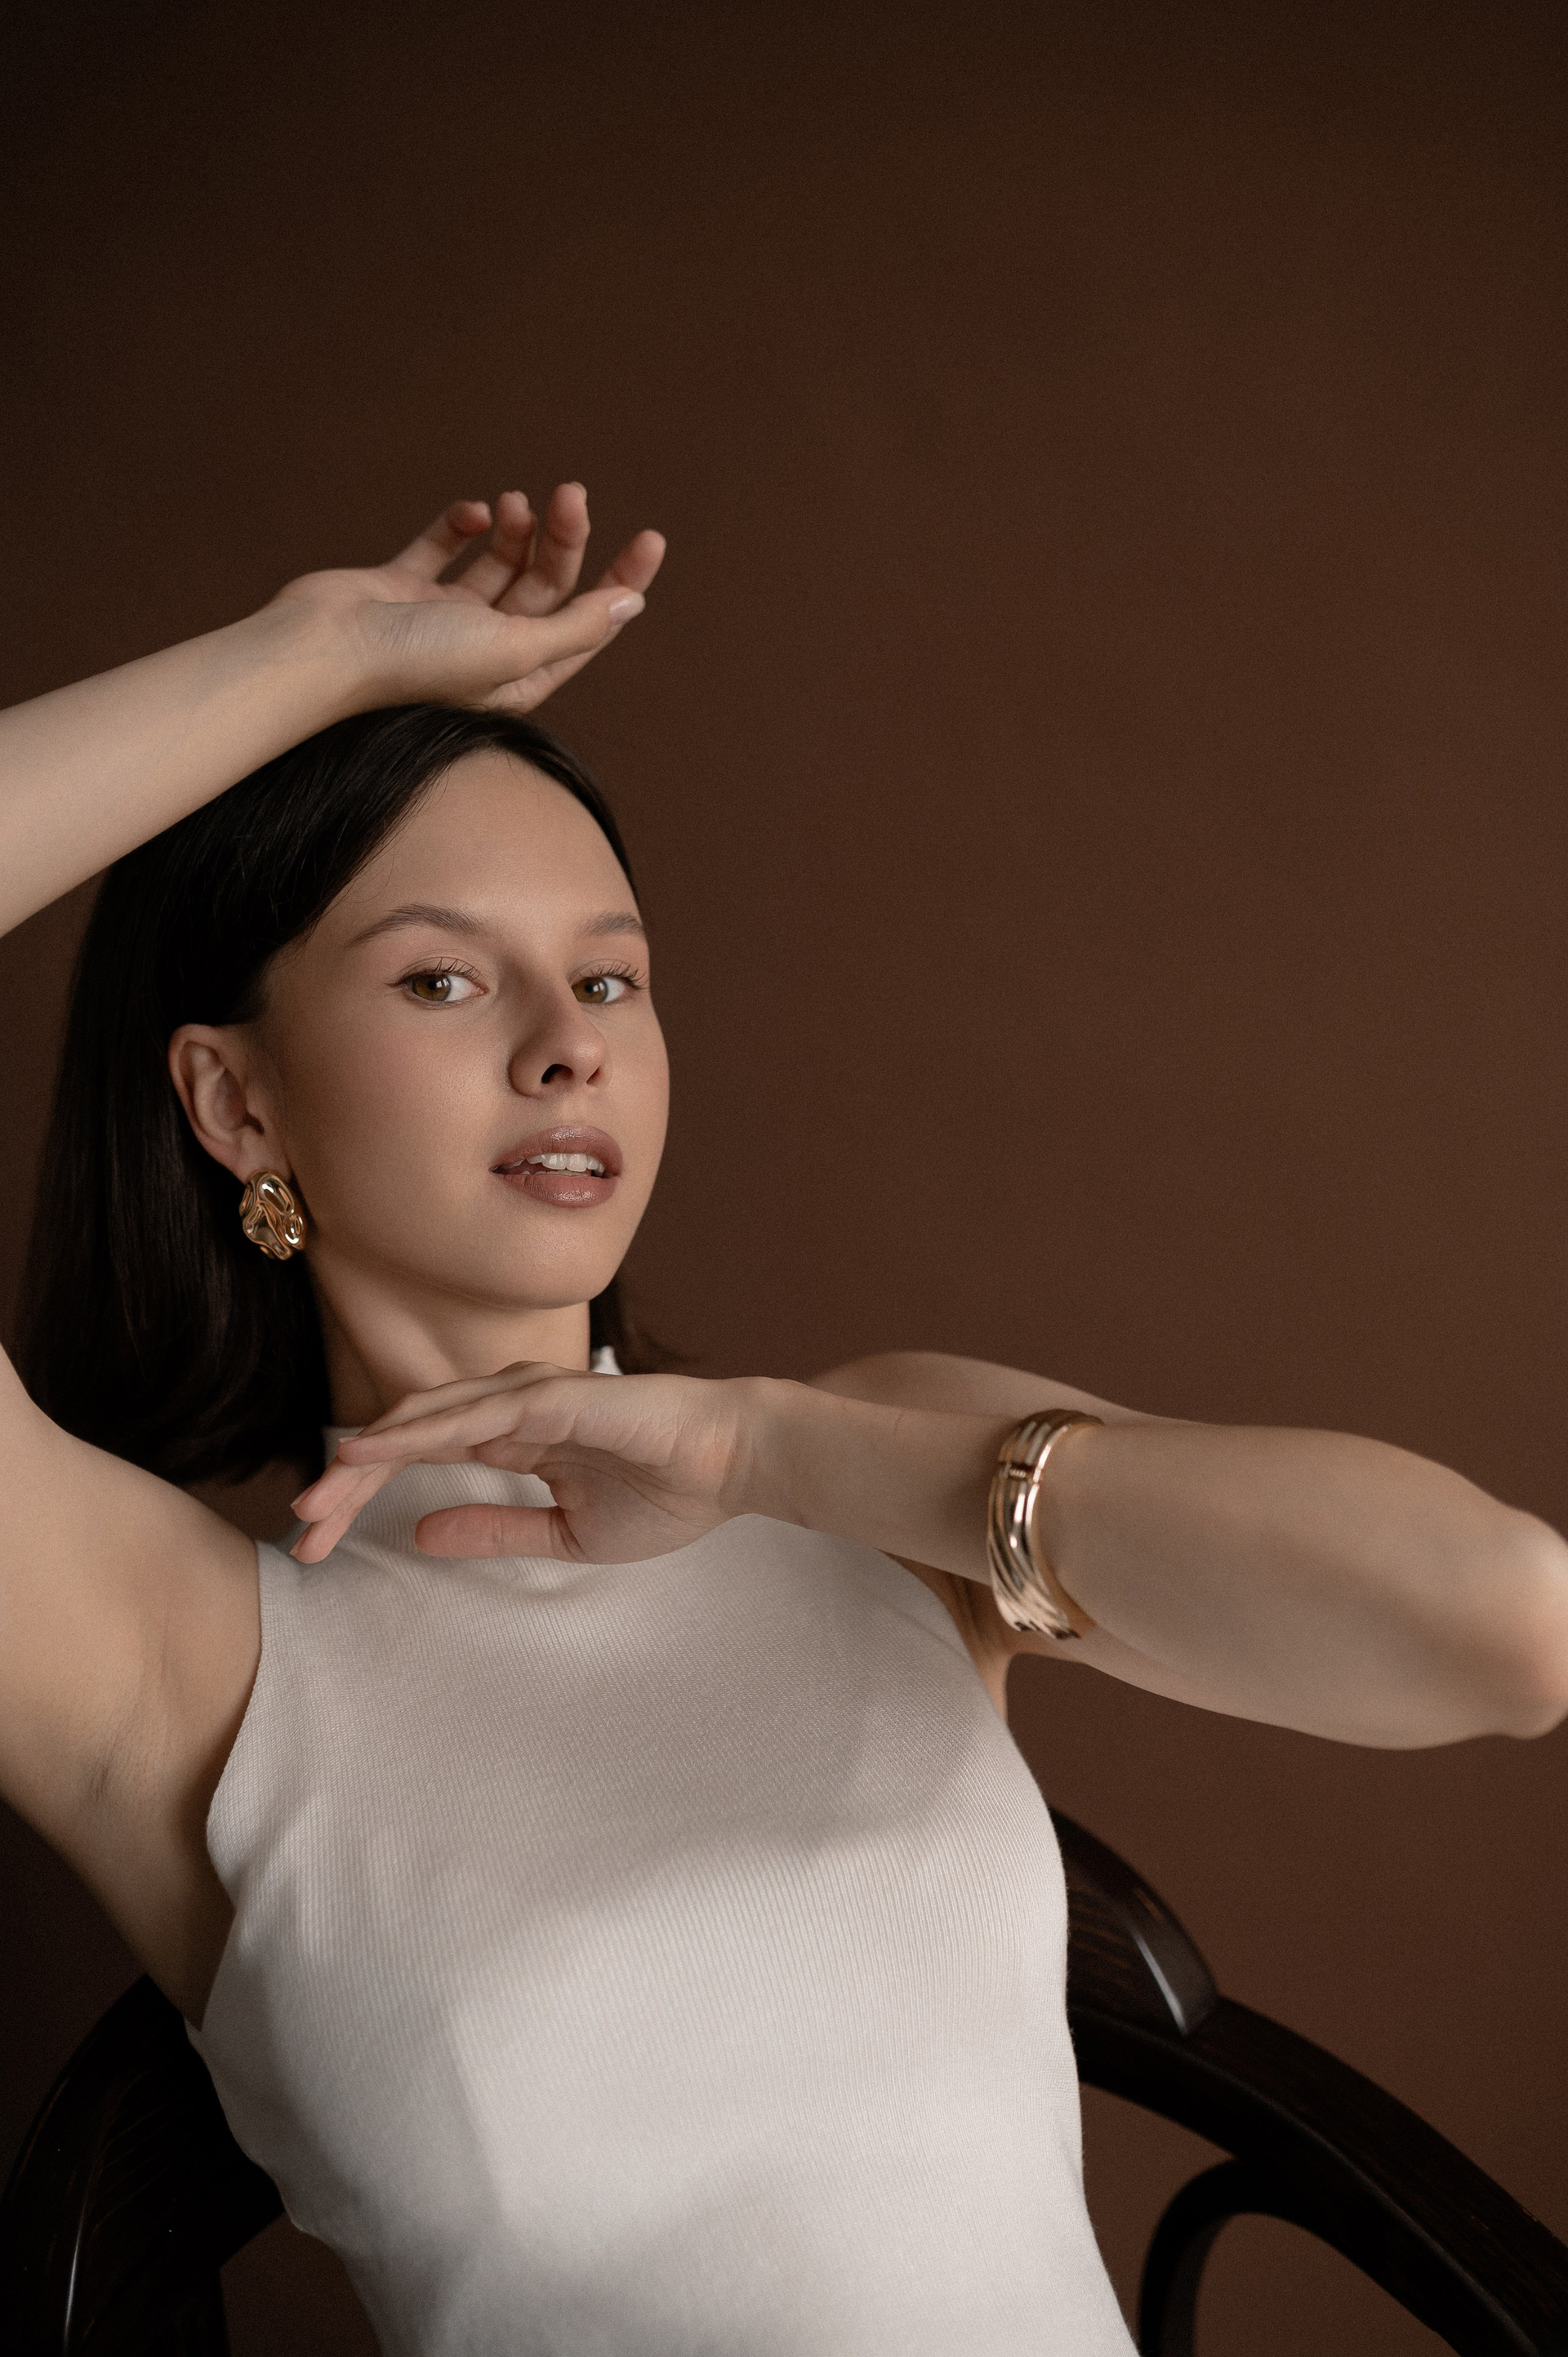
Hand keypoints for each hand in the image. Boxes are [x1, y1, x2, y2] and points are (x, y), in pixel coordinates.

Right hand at [270, 483, 664, 713]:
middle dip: (563, 538)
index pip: (585, 627)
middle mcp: (484, 650)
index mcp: (518, 677)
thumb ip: (575, 628)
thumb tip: (632, 604)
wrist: (321, 651)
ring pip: (498, 562)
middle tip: (571, 494)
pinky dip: (460, 525)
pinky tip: (471, 510)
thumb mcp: (513, 649)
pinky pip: (443, 547)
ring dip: (516, 527)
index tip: (650, 538)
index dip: (619, 584)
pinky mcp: (401, 586)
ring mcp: (440, 617)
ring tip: (518, 501)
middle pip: (543, 586)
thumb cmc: (416, 663)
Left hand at [290, 1363, 760, 1565]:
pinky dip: (420, 1430)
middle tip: (299, 1525)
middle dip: (349, 1480)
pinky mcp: (555, 1396)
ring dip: (370, 1456)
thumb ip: (494, 1528)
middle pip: (407, 1436)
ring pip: (428, 1418)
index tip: (318, 1541)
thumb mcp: (564, 1531)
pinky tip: (375, 1450)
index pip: (420, 1459)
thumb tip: (418, 1534)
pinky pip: (475, 1413)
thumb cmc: (666, 1492)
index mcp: (512, 1435)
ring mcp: (530, 1394)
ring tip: (318, 1490)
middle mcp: (510, 1404)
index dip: (365, 1495)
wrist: (733, 1465)